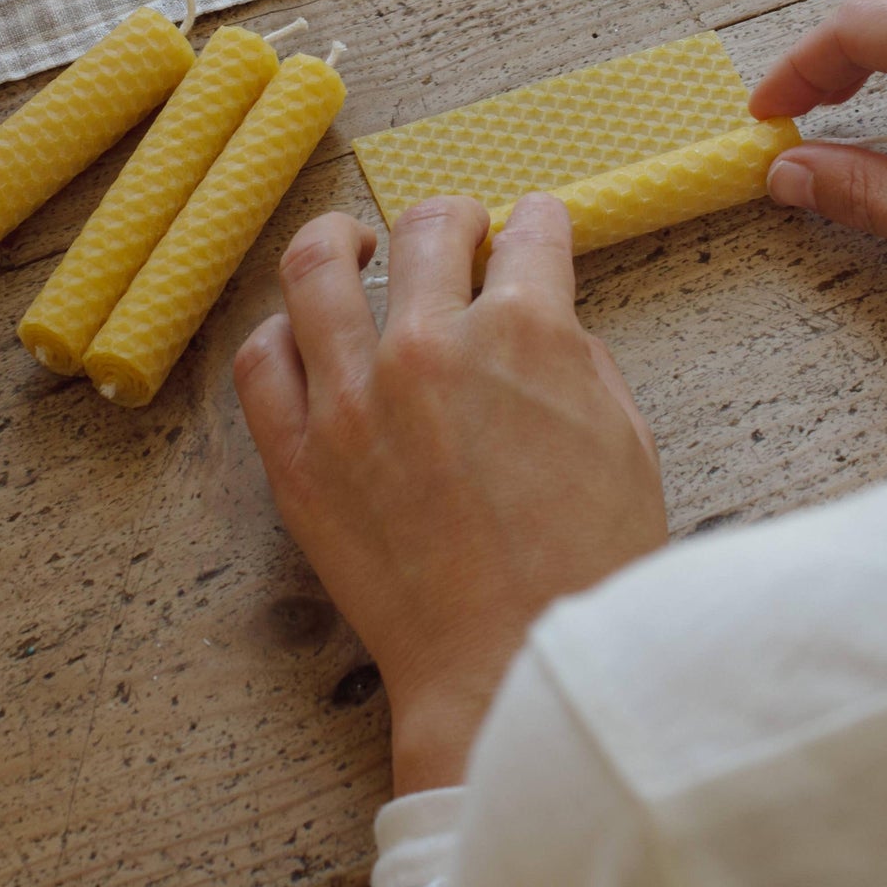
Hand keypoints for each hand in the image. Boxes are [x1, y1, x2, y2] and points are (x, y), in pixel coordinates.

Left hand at [233, 193, 666, 794]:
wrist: (513, 670)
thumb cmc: (586, 568)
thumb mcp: (624, 440)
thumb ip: (577, 359)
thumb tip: (542, 321)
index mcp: (526, 333)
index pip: (531, 232)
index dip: (539, 222)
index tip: (533, 227)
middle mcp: (430, 345)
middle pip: (427, 228)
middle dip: (453, 217)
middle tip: (459, 231)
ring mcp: (352, 398)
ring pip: (315, 267)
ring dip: (340, 239)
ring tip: (352, 244)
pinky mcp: (298, 457)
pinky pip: (261, 361)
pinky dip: (280, 333)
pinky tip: (301, 334)